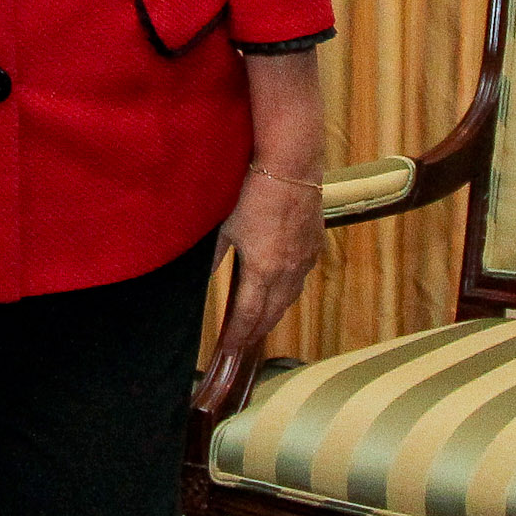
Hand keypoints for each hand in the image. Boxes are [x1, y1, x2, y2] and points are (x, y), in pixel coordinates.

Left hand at [216, 167, 324, 357]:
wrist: (290, 166)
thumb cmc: (252, 192)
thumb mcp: (224, 226)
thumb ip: (213, 257)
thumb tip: (201, 279)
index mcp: (263, 270)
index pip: (248, 315)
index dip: (238, 336)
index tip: (229, 350)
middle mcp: (288, 271)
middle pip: (273, 313)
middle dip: (257, 331)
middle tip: (244, 344)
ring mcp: (305, 259)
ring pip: (290, 298)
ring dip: (274, 313)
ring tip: (261, 323)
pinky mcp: (314, 245)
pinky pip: (301, 278)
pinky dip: (288, 291)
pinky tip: (281, 288)